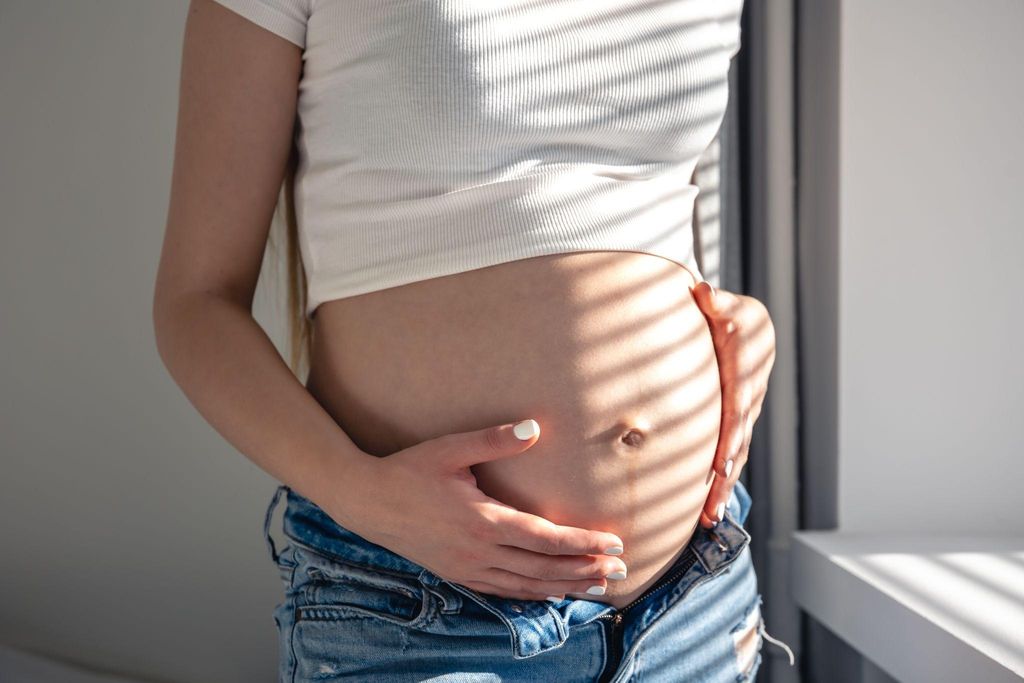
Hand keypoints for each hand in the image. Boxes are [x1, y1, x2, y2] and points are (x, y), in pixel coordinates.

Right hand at [328, 419, 628, 601]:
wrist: (365, 501)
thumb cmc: (409, 470)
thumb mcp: (450, 449)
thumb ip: (494, 440)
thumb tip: (535, 428)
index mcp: (484, 521)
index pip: (547, 538)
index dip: (584, 543)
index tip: (615, 543)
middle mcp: (480, 552)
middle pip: (545, 569)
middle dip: (586, 569)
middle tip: (622, 570)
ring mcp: (468, 569)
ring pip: (528, 586)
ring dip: (566, 586)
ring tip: (599, 586)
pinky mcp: (457, 575)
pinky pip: (504, 591)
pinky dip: (534, 594)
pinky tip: (551, 592)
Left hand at [688, 281, 776, 528]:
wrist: (746, 327)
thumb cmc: (728, 313)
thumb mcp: (724, 303)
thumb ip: (714, 302)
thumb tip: (703, 292)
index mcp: (744, 371)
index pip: (737, 405)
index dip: (731, 433)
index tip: (720, 460)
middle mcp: (748, 399)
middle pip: (737, 441)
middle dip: (725, 475)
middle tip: (710, 505)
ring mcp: (745, 416)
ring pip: (735, 456)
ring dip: (722, 488)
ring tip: (707, 519)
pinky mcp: (737, 426)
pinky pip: (731, 457)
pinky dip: (721, 484)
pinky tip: (707, 513)